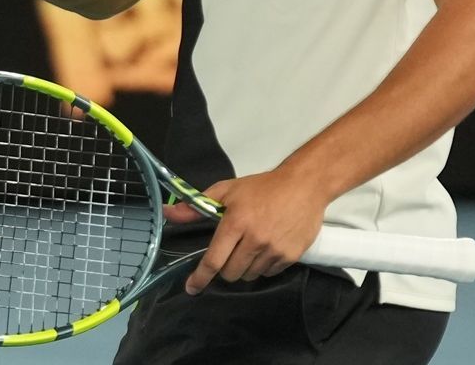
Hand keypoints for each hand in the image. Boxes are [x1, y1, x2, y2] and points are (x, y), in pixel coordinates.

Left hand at [166, 168, 330, 293]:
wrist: (305, 186)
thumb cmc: (263, 187)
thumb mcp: (227, 190)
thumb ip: (196, 206)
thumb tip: (169, 213)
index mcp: (235, 223)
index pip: (214, 259)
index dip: (200, 277)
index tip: (192, 288)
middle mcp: (255, 240)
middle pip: (231, 273)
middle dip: (225, 267)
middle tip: (231, 250)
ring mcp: (274, 250)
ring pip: (249, 276)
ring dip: (245, 267)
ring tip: (251, 246)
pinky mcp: (291, 256)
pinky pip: (269, 273)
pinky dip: (263, 266)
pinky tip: (267, 247)